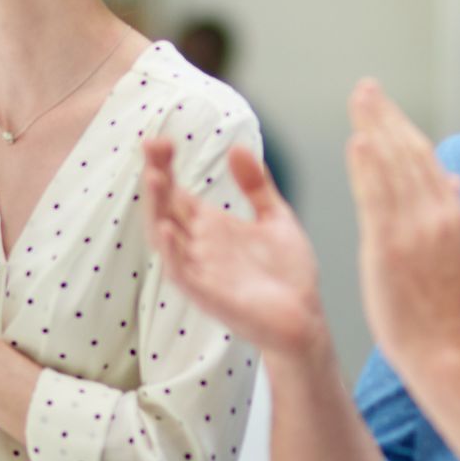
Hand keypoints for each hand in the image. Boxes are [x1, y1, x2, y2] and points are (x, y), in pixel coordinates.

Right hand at [143, 136, 329, 361]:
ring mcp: (201, 271)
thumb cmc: (288, 275)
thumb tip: (237, 146)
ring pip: (165, 238)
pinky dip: (172, 252)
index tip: (161, 139)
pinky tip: (167, 229)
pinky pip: (182, 274)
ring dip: (157, 209)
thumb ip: (256, 186)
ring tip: (154, 177)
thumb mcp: (275, 218)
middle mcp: (199, 247)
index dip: (166, 166)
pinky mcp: (209, 296)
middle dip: (156, 177)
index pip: (178, 191)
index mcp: (211, 227)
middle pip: (166, 208)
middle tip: (153, 146)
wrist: (306, 321)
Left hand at [344, 80, 459, 371]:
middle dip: (386, 116)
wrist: (443, 348)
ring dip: (376, 128)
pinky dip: (370, 168)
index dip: (401, 126)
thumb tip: (453, 176)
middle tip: (365, 87)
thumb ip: (449, 211)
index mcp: (450, 213)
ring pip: (395, 168)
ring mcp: (415, 229)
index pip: (424, 158)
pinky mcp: (391, 247)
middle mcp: (436, 214)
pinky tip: (359, 142)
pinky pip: (379, 200)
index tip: (382, 102)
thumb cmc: (441, 306)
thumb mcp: (453, 251)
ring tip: (359, 100)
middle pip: (409, 153)